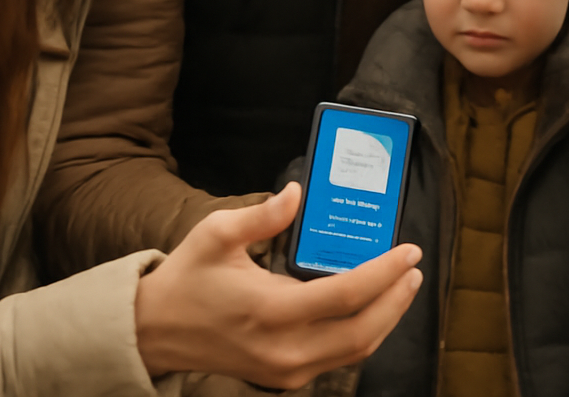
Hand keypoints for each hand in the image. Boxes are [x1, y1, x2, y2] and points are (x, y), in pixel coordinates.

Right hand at [134, 182, 422, 388]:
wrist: (155, 332)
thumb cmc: (187, 278)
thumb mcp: (216, 234)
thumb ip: (262, 215)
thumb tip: (298, 192)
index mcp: (269, 310)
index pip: (346, 294)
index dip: (385, 272)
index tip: (409, 251)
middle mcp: (283, 348)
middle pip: (362, 332)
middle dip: (397, 300)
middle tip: (414, 269)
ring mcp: (285, 369)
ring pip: (355, 350)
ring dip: (386, 319)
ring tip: (403, 286)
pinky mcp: (284, 377)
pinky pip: (337, 358)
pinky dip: (362, 333)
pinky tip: (372, 307)